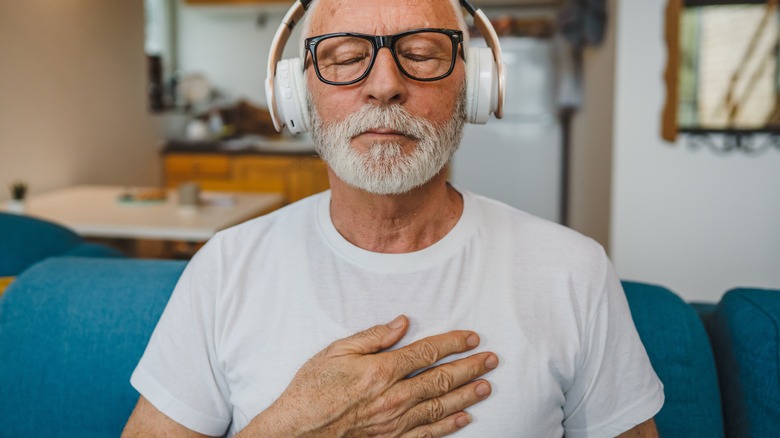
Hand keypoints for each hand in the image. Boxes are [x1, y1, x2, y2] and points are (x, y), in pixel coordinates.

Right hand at [240, 315, 497, 436]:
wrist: (297, 431)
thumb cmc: (312, 388)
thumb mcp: (336, 352)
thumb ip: (373, 337)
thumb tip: (402, 323)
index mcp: (382, 370)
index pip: (427, 352)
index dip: (453, 343)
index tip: (471, 337)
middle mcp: (394, 397)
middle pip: (442, 379)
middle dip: (470, 367)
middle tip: (492, 359)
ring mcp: (395, 421)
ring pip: (440, 406)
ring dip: (467, 395)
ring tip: (487, 385)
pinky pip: (427, 432)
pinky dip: (448, 426)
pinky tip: (464, 418)